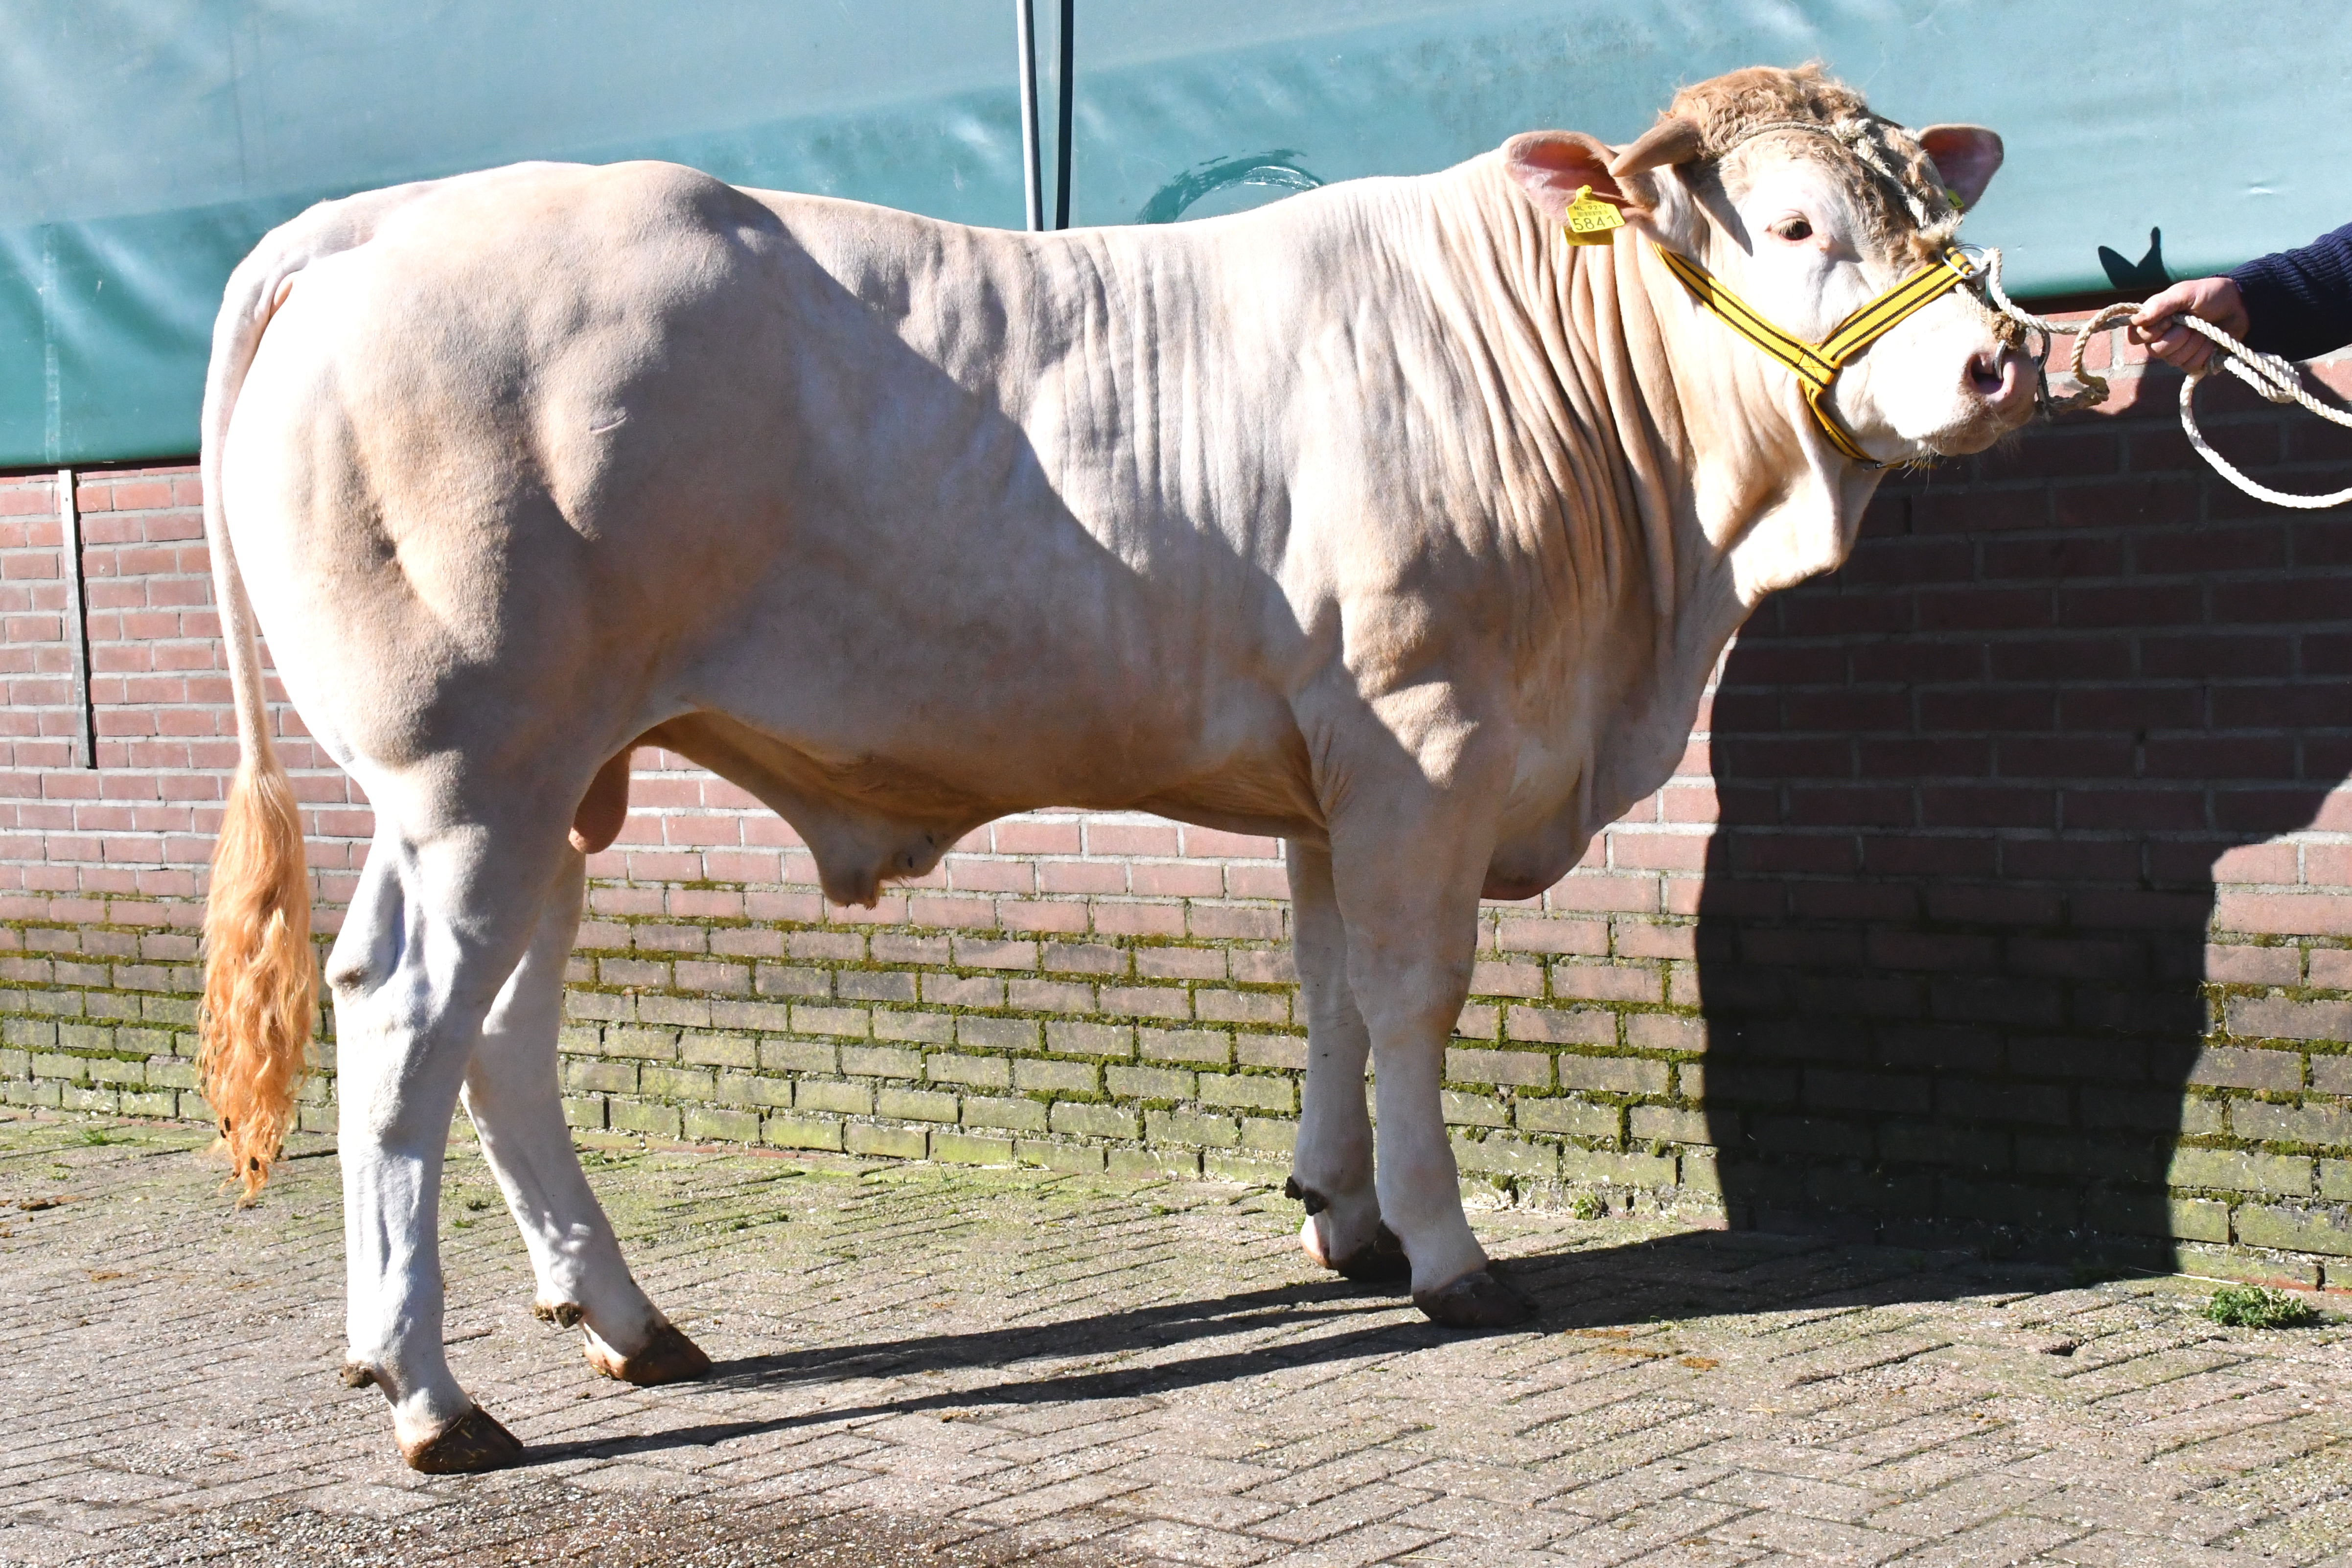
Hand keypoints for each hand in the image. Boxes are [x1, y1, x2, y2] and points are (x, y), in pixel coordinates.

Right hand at [2129, 276, 2248, 372]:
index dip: (2149, 333)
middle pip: (2156, 351)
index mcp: (2153, 322)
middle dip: (2179, 337)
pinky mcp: (2194, 363)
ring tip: (2205, 330)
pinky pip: (2191, 367)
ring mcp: (2177, 353)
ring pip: (2175, 361)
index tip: (2169, 321)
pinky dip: (2205, 354)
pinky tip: (2211, 343)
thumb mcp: (2184, 293)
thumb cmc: (2209, 294)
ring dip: (2195, 344)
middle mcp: (2160, 339)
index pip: (2134, 337)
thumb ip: (2160, 305)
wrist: (2239, 305)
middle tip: (2192, 323)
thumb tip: (2136, 320)